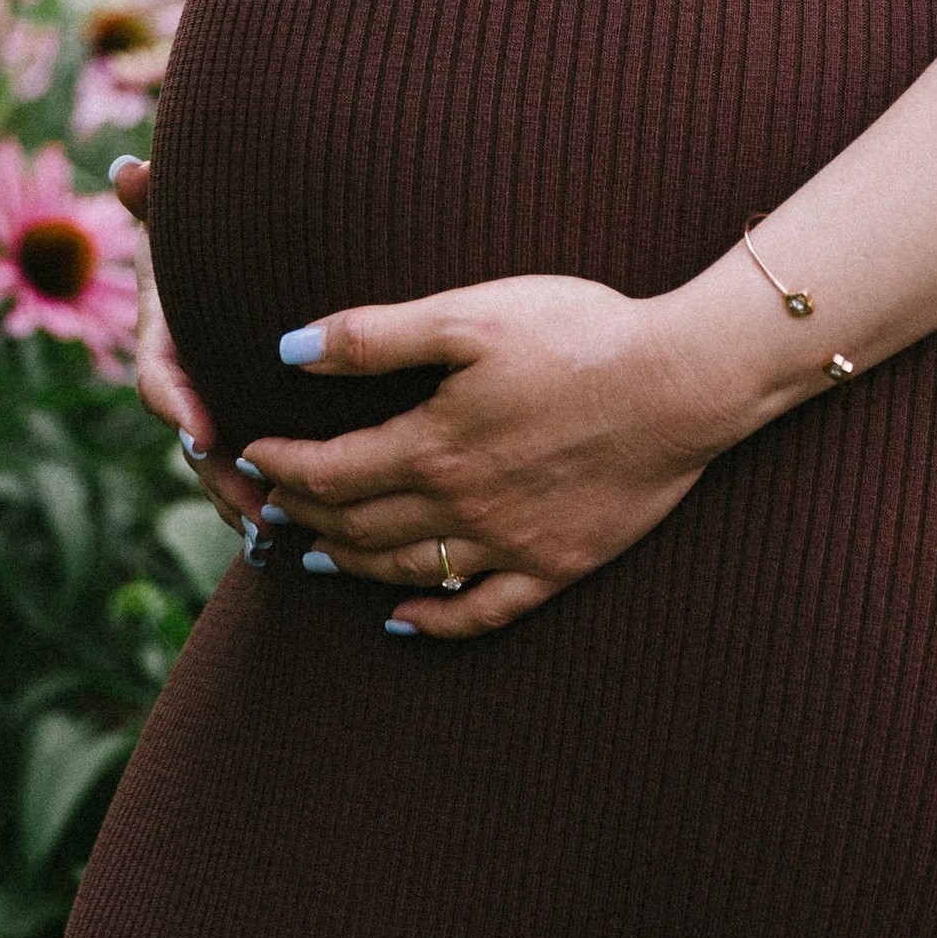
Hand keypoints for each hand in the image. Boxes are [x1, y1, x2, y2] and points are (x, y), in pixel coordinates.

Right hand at [111, 154, 267, 551]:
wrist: (262, 248)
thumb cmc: (226, 224)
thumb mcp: (195, 211)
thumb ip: (163, 196)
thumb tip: (128, 172)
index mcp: (168, 330)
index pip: (158, 375)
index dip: (175, 402)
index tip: (200, 429)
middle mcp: (188, 375)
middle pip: (194, 438)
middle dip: (220, 476)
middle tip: (256, 507)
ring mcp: (217, 402)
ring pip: (222, 464)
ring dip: (245, 500)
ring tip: (277, 535)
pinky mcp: (251, 418)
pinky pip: (252, 466)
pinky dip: (270, 498)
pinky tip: (299, 537)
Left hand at [241, 273, 739, 639]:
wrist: (683, 382)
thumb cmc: (581, 333)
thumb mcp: (472, 315)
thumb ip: (377, 336)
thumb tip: (290, 350)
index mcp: (432, 444)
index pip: (331, 469)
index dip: (283, 464)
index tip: (252, 454)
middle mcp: (461, 507)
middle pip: (360, 524)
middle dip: (307, 513)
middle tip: (272, 507)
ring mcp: (510, 544)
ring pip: (408, 571)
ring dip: (352, 567)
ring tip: (317, 556)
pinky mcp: (556, 564)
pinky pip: (482, 611)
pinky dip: (434, 622)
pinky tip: (404, 620)